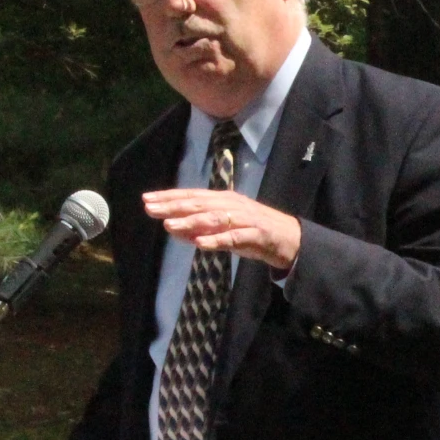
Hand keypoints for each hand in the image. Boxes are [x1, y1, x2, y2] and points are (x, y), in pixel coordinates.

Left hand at [143, 188, 301, 270]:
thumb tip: (172, 229)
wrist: (292, 240)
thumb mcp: (224, 230)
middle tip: (150, 209)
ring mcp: (245, 219)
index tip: (147, 200)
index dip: (170, 197)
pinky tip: (200, 243)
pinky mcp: (256, 234)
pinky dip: (216, 240)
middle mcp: (233, 205)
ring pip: (214, 218)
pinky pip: (234, 237)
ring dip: (190, 222)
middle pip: (199, 203)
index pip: (192, 196)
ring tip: (169, 226)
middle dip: (173, 206)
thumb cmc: (255, 234)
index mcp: (224, 200)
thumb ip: (200, 229)